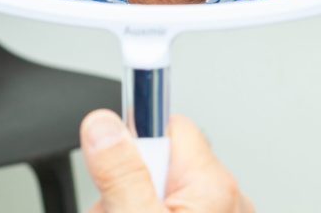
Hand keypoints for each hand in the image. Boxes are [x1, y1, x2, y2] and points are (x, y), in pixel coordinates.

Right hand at [80, 109, 253, 211]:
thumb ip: (119, 173)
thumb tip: (102, 123)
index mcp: (213, 184)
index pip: (165, 122)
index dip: (132, 138)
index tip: (106, 131)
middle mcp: (224, 198)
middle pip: (156, 157)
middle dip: (124, 180)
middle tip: (111, 209)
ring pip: (156, 186)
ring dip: (129, 201)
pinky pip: (165, 204)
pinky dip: (142, 210)